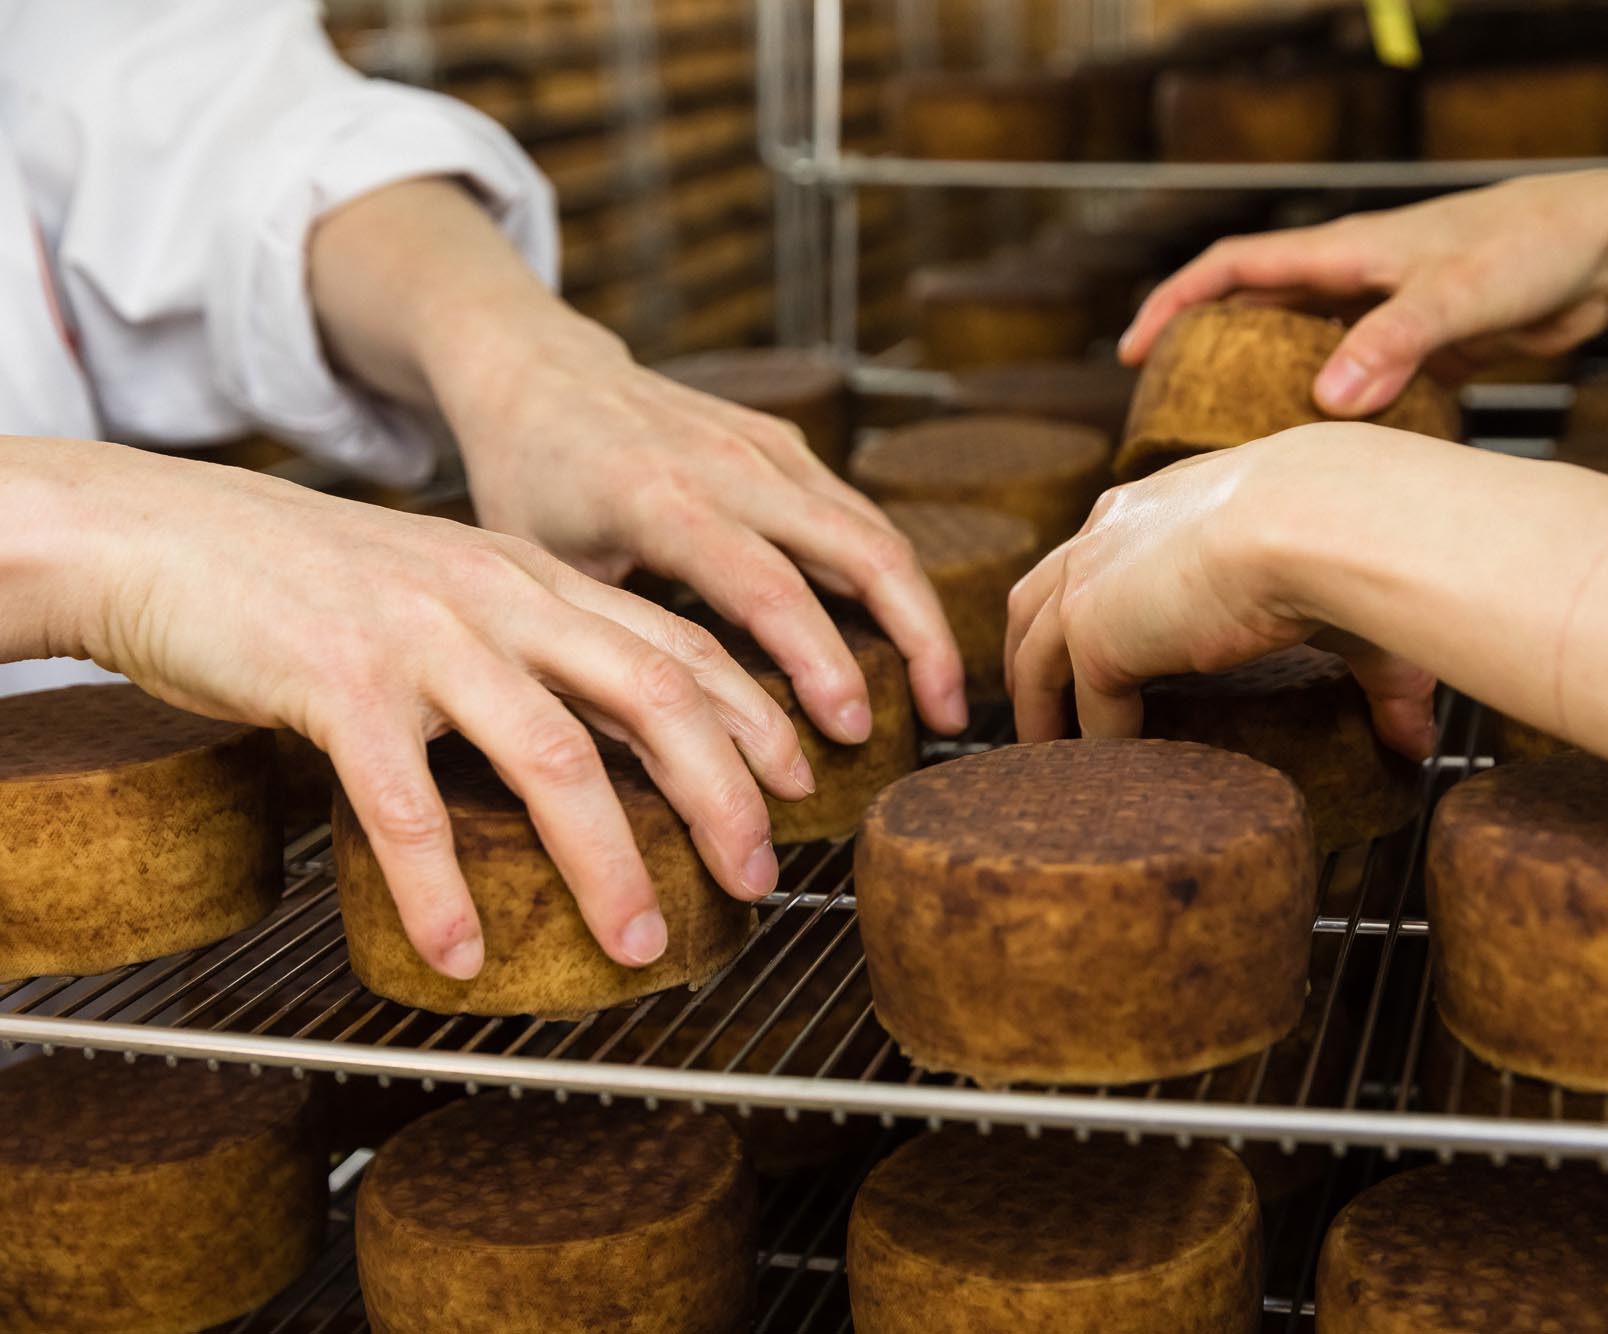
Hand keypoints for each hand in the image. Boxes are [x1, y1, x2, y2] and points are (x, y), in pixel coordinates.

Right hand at [44, 440, 808, 981]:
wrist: (171, 534)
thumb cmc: (317, 583)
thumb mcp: (453, 590)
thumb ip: (533, 645)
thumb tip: (614, 739)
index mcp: (537, 581)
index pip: (681, 646)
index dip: (756, 718)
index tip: (803, 786)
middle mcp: (500, 600)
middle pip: (654, 696)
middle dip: (724, 793)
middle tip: (760, 876)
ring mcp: (422, 638)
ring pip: (552, 755)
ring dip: (609, 860)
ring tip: (638, 942)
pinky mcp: (335, 683)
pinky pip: (405, 803)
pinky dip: (438, 886)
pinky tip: (459, 951)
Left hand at [434, 318, 967, 741]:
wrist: (537, 369)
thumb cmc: (529, 478)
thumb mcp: (543, 567)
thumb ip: (607, 642)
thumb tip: (659, 752)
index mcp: (662, 499)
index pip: (767, 588)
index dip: (820, 662)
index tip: (851, 730)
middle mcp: (731, 465)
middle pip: (865, 551)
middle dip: (919, 641)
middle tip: (944, 722)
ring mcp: (769, 449)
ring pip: (881, 533)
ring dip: (924, 616)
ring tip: (942, 696)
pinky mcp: (787, 445)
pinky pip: (861, 517)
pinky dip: (896, 584)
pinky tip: (906, 642)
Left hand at [1003, 431, 1434, 758]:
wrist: (1322, 517)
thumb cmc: (1351, 537)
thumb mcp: (1352, 600)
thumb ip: (1375, 676)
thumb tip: (1416, 738)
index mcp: (1161, 504)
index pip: (1102, 554)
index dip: (1094, 602)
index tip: (1099, 647)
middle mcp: (1111, 530)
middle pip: (1038, 596)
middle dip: (1033, 649)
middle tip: (1042, 704)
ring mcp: (1091, 581)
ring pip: (1033, 652)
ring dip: (1036, 705)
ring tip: (1047, 754)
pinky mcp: (1095, 634)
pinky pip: (1083, 706)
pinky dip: (1090, 742)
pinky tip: (1102, 774)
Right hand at [1119, 169, 1607, 416]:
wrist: (1606, 251)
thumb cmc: (1533, 249)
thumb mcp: (1457, 296)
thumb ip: (1393, 344)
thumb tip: (1327, 402)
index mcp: (1345, 253)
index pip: (1234, 267)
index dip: (1176, 303)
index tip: (1134, 351)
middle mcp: (1354, 283)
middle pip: (1254, 314)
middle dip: (1204, 358)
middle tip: (1167, 418)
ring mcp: (1385, 318)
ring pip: (1301, 356)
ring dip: (1266, 396)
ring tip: (1233, 455)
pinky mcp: (1421, 353)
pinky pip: (1356, 388)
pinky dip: (1332, 421)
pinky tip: (1325, 464)